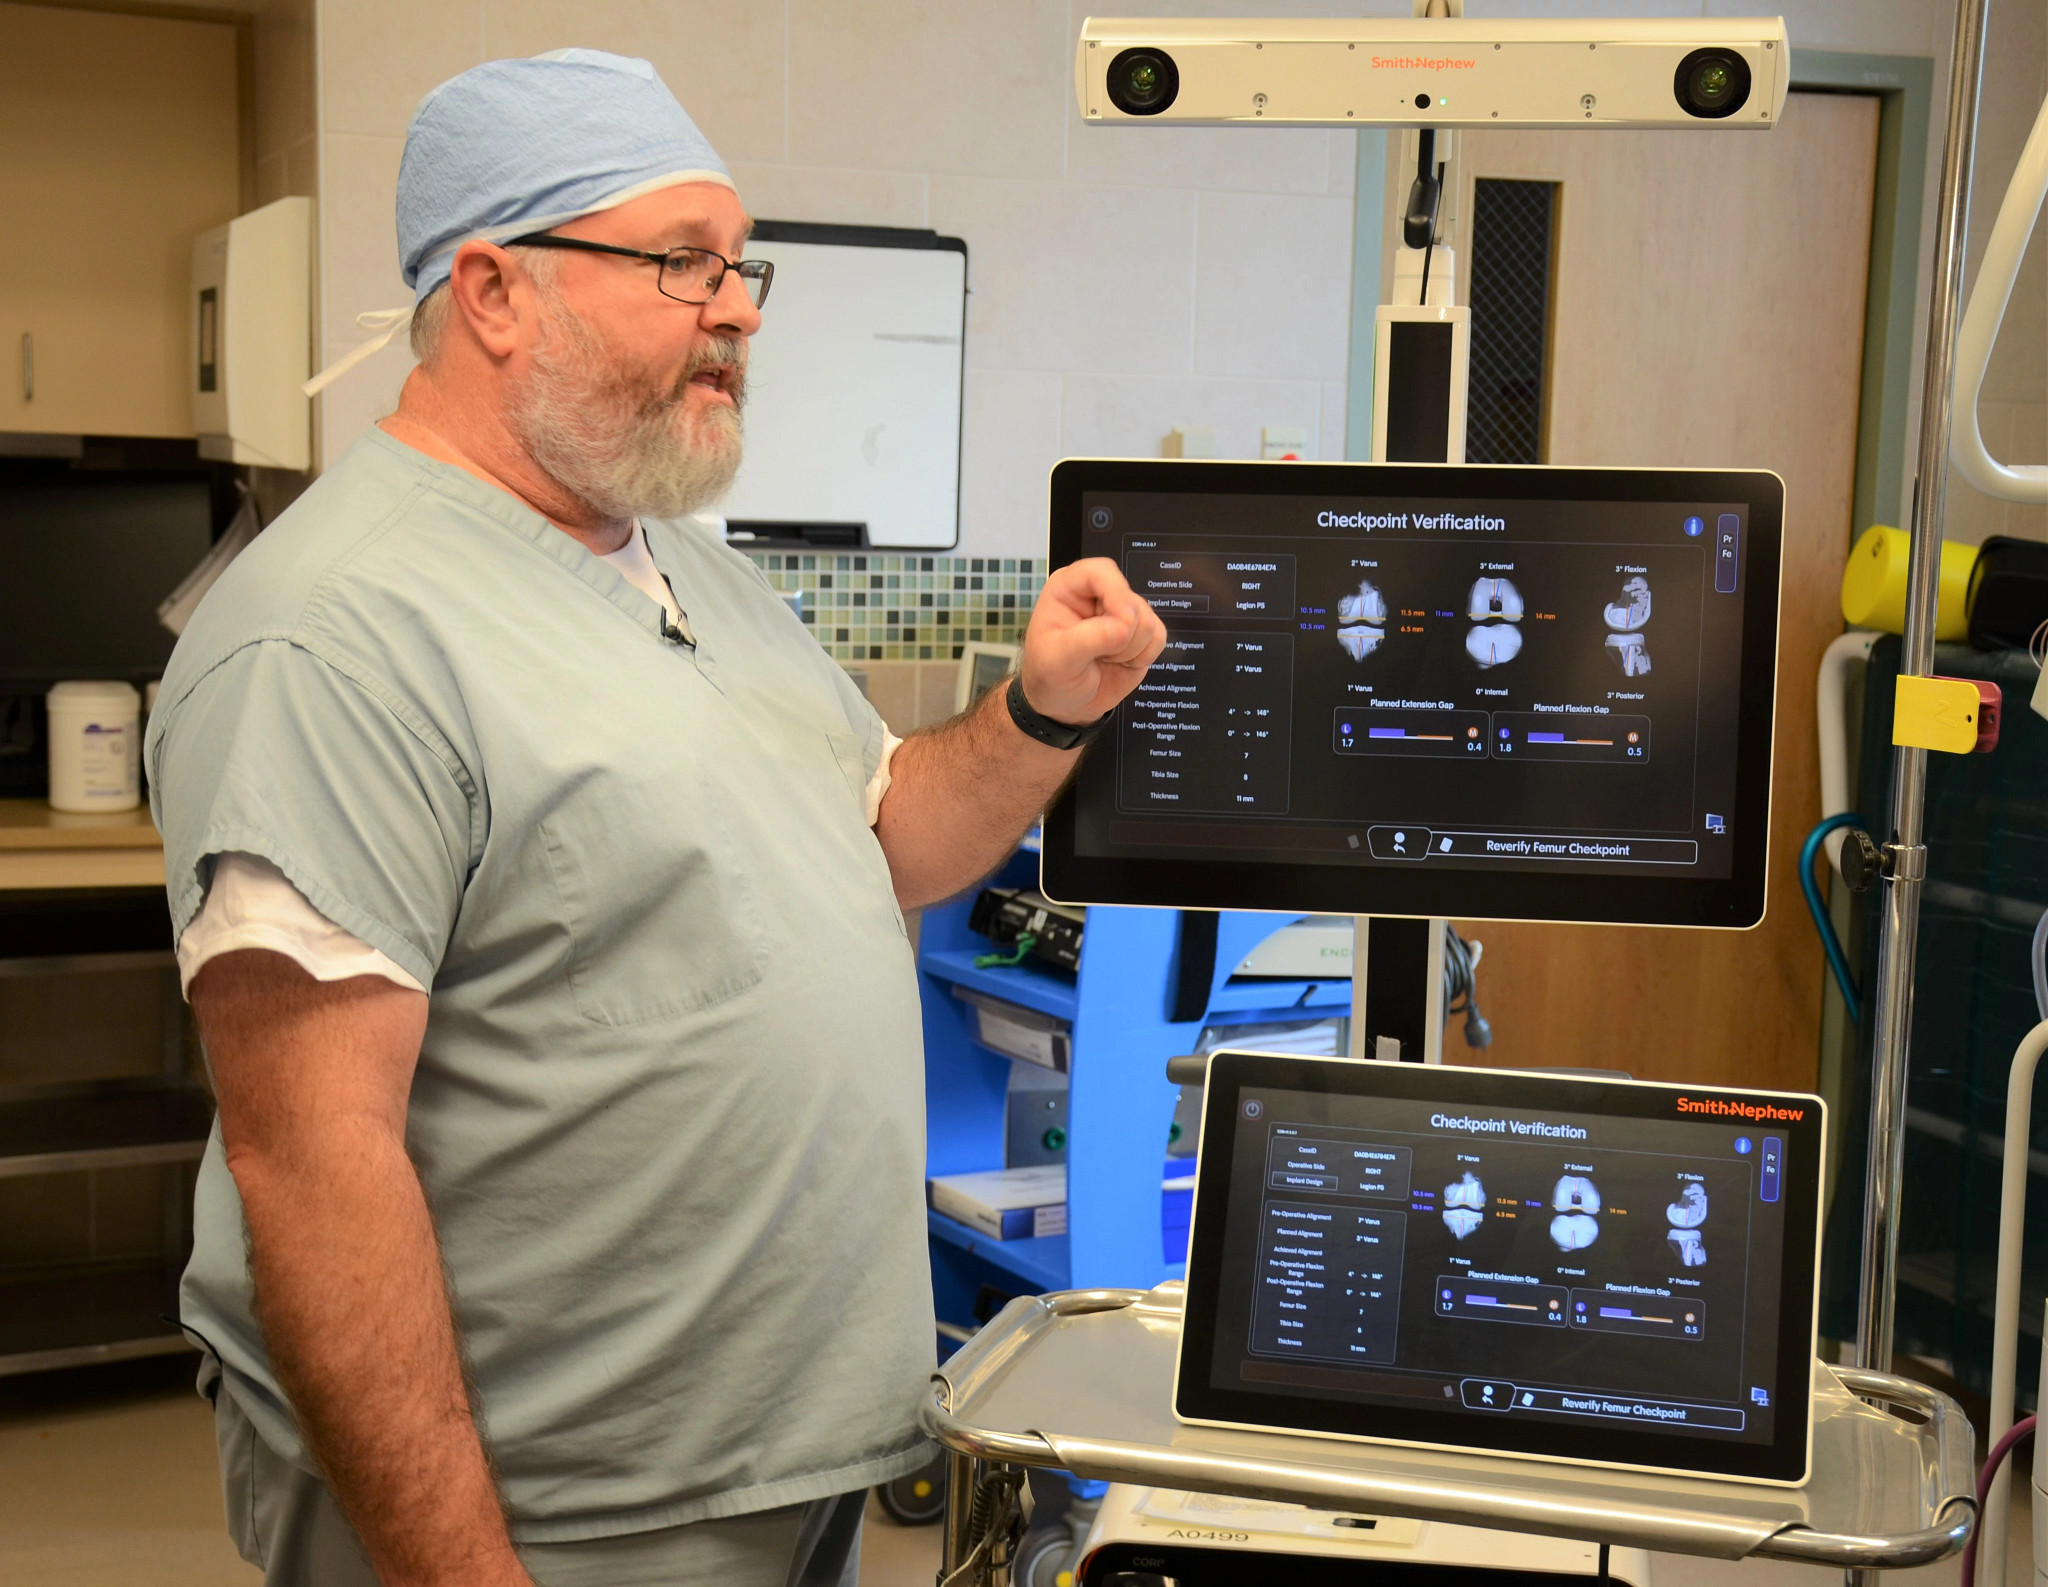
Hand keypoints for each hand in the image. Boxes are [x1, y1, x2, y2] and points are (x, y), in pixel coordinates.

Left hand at [1017, 558, 1167, 724]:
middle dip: (1119, 636)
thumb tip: (1123, 628)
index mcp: (1070, 588)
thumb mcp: (1058, 660)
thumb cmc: (1050, 676)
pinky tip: (1120, 662)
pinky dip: (1143, 657)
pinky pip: (1158, 637)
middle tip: (1094, 654)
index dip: (1116, 593)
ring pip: (1147, 621)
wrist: (1064, 704)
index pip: (1100, 572)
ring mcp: (1122, 613)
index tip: (1120, 625)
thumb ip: (1089, 640)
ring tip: (1103, 658)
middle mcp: (1099, 594)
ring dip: (1129, 650)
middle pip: (1130, 601)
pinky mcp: (1141, 633)